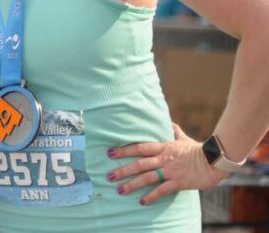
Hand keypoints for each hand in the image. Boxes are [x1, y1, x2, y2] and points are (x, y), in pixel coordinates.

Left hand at [107, 123, 228, 204]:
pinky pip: (162, 190)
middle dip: (122, 170)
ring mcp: (170, 171)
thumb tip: (170, 122)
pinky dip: (151, 196)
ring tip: (120, 190)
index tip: (110, 152)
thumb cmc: (200, 150)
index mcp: (163, 147)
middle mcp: (163, 159)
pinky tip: (142, 202)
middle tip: (109, 175)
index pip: (139, 147)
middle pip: (139, 164)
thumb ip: (175, 131)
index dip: (124, 150)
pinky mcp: (178, 182)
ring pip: (147, 178)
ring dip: (132, 184)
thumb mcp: (184, 139)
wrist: (215, 161)